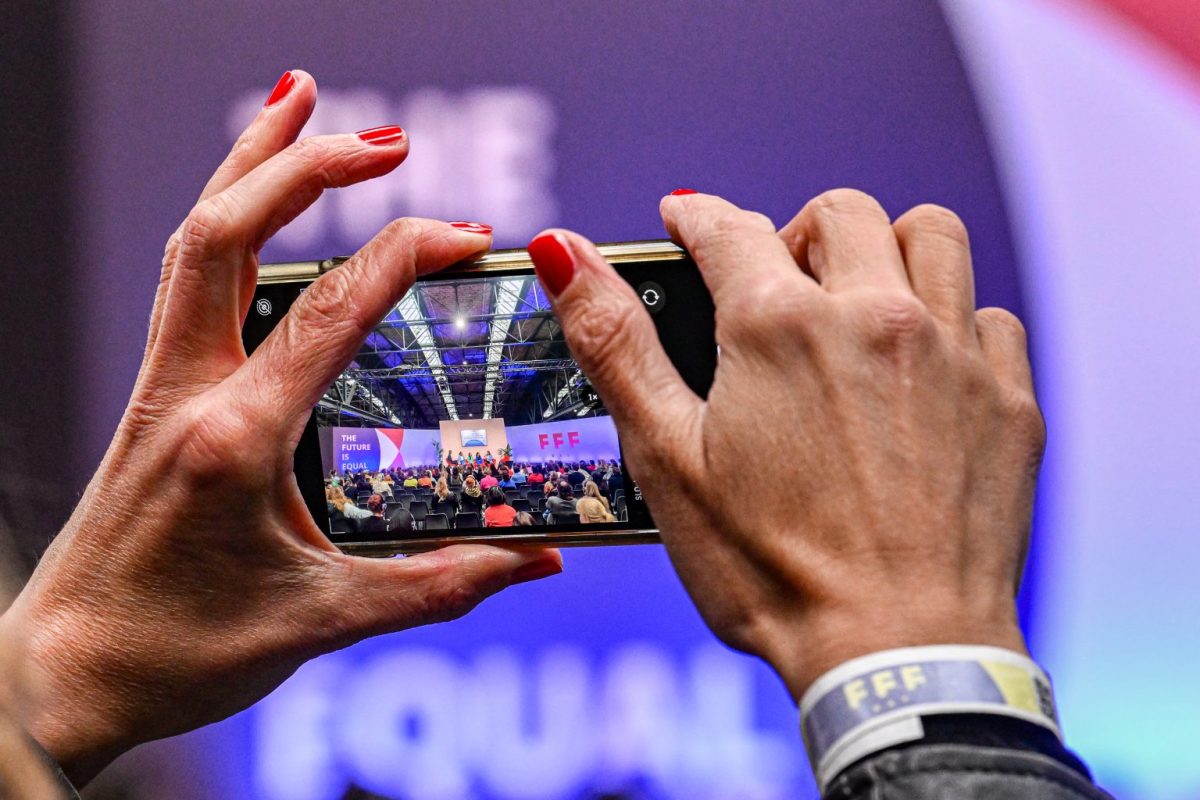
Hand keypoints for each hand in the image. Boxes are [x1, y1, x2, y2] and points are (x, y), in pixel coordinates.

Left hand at [0, 70, 560, 783]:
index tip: (472, 234)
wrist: (62, 678)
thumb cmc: (175, 655)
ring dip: (249, 167)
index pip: (332, 310)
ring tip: (299, 107)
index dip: (407, 254)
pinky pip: (184, 282)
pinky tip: (256, 210)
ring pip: (194, 242)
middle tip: (384, 138)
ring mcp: (161, 391)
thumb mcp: (320, 622)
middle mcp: (187, 396)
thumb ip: (438, 584)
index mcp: (236, 440)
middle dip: (305, 166)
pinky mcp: (155, 401)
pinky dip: (225, 223)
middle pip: (228, 233)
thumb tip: (535, 560)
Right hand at [529, 189, 1041, 701]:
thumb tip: (562, 251)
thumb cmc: (770, 570)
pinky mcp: (1007, 401)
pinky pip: (989, 316)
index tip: (686, 220)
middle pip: (839, 213)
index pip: (728, 227)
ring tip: (858, 304)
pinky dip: (954, 321)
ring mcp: (953, 355)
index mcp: (778, 327)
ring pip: (932, 236)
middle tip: (775, 285)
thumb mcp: (667, 457)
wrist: (896, 652)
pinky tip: (924, 370)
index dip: (696, 218)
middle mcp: (875, 318)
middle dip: (795, 233)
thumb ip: (615, 342)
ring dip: (887, 251)